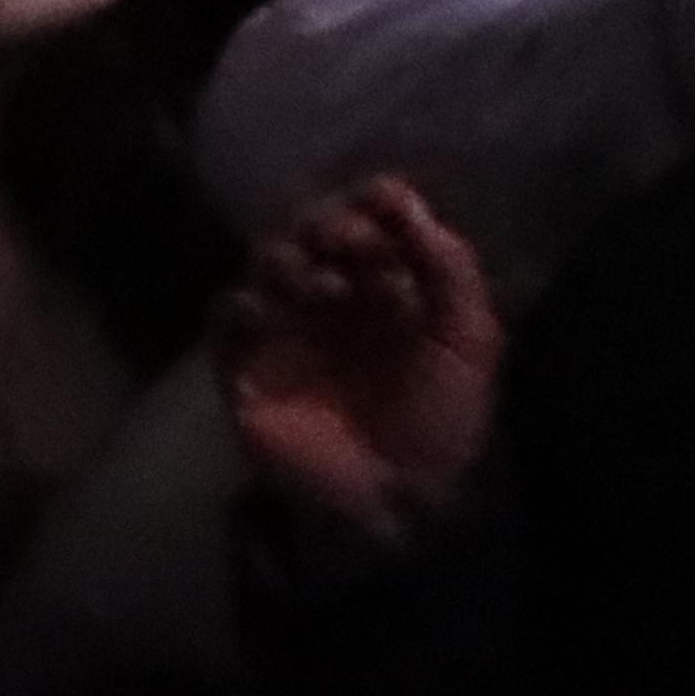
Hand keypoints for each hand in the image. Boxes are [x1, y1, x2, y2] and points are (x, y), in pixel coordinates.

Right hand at [215, 175, 501, 543]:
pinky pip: (226, 315)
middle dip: (327, 223)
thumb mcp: (468, 338)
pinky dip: (242, 303)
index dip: (372, 203)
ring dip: (289, 259)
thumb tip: (396, 193)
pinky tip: (271, 316)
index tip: (381, 205)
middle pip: (313, 229)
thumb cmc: (439, 424)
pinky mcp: (246, 368)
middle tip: (348, 245)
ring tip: (323, 292)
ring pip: (266, 261)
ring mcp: (290, 331)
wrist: (393, 502)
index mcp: (394, 287)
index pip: (371, 218)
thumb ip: (446, 264)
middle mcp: (339, 300)